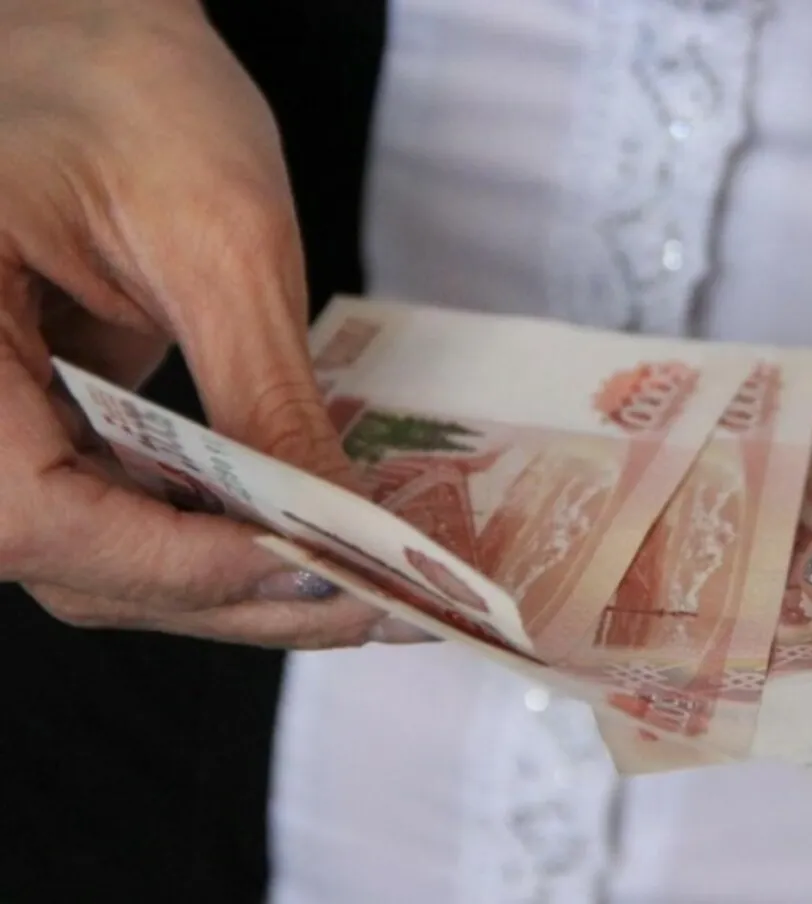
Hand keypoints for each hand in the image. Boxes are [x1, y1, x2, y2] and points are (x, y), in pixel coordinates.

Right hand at [0, 0, 418, 645]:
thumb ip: (262, 396)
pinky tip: (302, 537)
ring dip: (225, 580)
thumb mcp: (218, 237)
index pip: (23, 508)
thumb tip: (335, 531)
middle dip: (221, 591)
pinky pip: (109, 507)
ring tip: (358, 585)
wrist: (91, 40)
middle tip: (370, 605)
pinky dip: (208, 534)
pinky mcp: (36, 418)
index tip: (302, 573)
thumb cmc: (130, 93)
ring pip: (89, 550)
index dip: (163, 562)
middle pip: (63, 552)